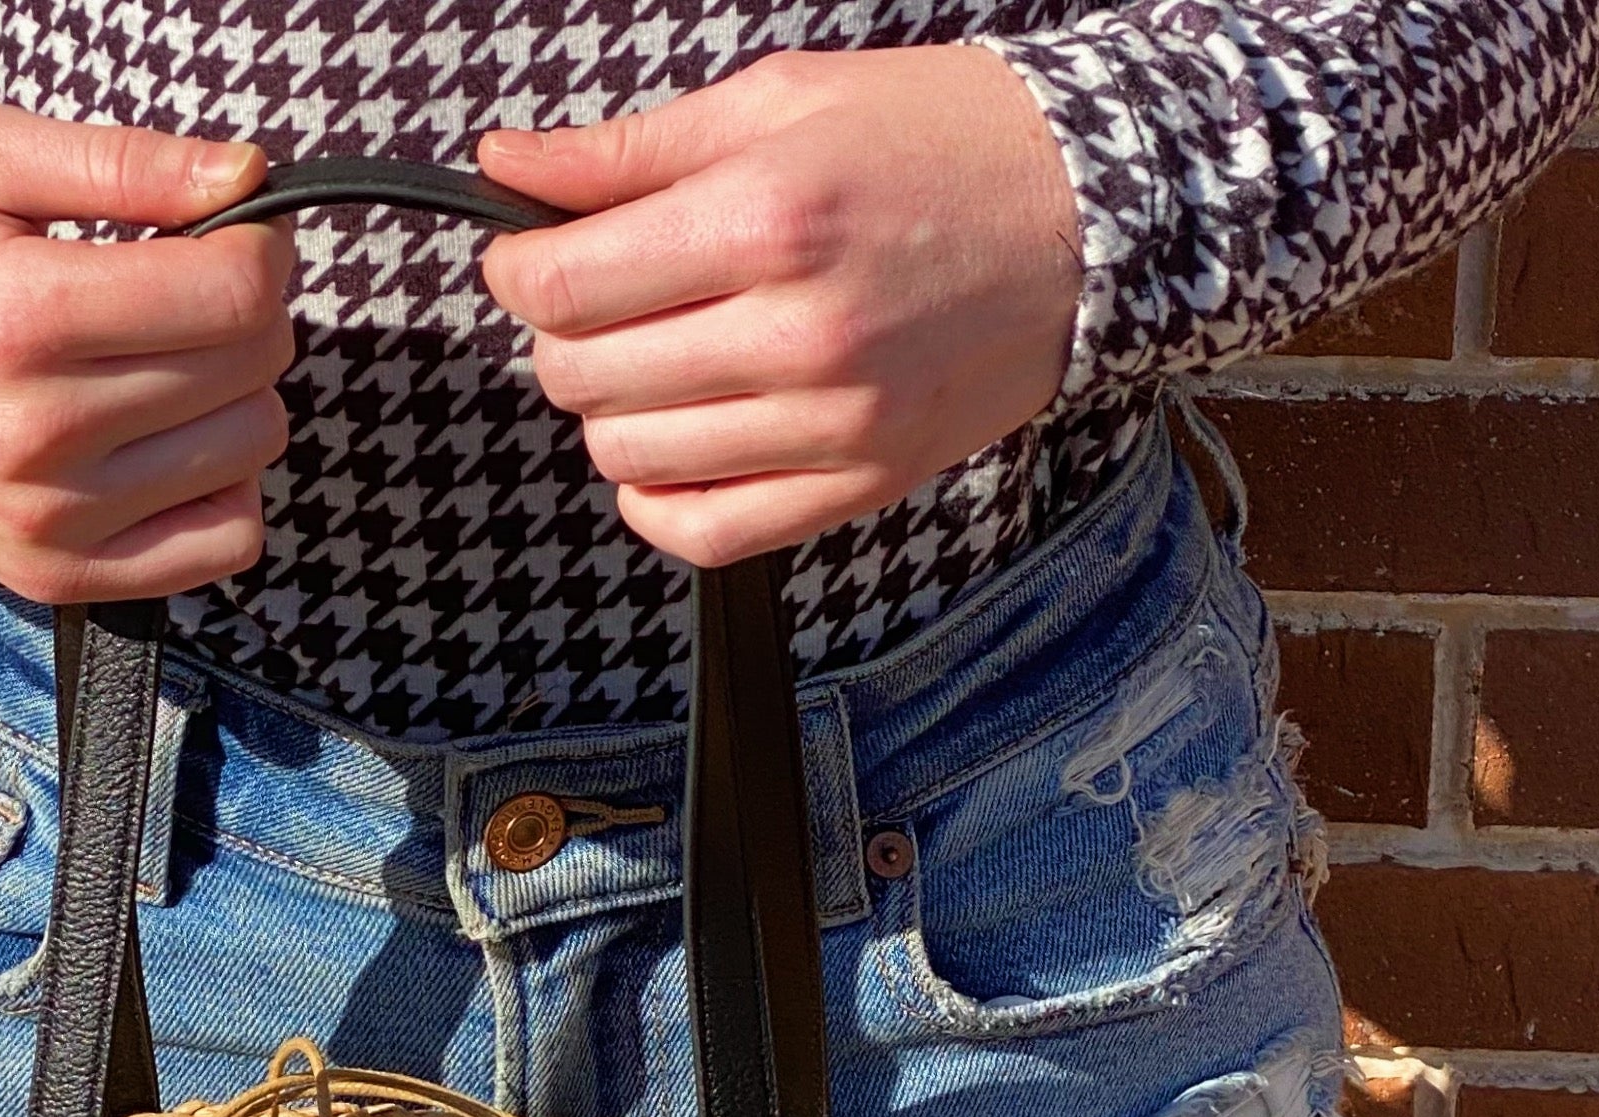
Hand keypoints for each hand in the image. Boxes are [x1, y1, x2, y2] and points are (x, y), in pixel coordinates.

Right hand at [0, 103, 292, 601]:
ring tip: (167, 368)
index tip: (229, 236)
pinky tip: (172, 446)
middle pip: (249, 365)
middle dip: (244, 314)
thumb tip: (246, 177)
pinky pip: (228, 540)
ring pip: (252, 447)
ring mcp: (52, 520)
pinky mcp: (66, 577)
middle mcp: (35, 434)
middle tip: (190, 297)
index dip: (256, 250)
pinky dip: (225, 489)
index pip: (231, 292)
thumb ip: (119, 161)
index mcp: (17, 317)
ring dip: (235, 397)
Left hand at [479, 48, 1081, 567]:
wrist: (1089, 217)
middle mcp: (795, 334)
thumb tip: (509, 167)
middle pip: (584, 376)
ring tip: (651, 360)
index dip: (516, 272)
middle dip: (563, 337)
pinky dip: (656, 500)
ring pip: (629, 456)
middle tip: (600, 300)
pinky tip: (671, 444)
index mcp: (767, 220)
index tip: (523, 257)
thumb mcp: (780, 104)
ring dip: (611, 411)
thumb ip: (629, 152)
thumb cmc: (941, 145)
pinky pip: (703, 531)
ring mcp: (829, 424)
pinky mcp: (856, 485)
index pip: (566, 288)